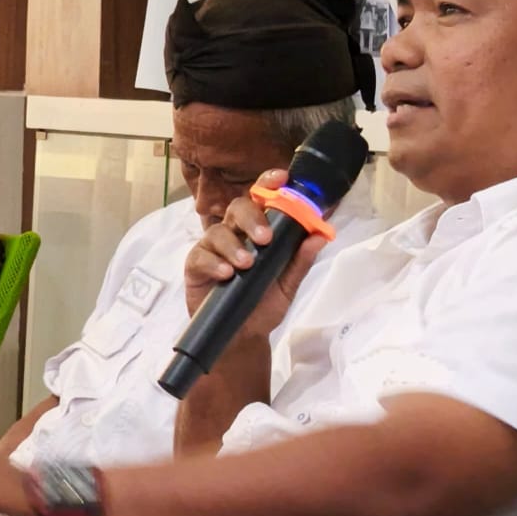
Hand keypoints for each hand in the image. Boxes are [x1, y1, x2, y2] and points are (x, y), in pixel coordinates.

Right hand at [183, 169, 329, 341]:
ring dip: (234, 245)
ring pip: (218, 231)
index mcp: (257, 230)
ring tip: (246, 265)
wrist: (242, 337)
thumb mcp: (287, 284)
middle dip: (252, 218)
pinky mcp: (195, 265)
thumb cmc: (263, 305)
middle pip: (238, 208)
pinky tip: (226, 275)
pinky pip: (201, 255)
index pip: (261, 198)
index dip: (268, 183)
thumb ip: (300, 260)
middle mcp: (234, 233)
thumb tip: (320, 235)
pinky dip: (214, 263)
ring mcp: (212, 248)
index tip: (281, 178)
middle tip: (265, 239)